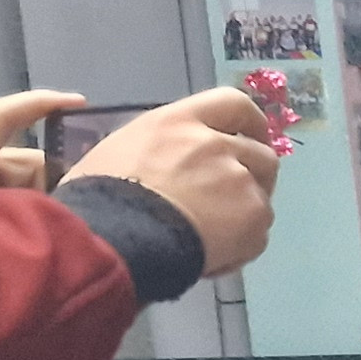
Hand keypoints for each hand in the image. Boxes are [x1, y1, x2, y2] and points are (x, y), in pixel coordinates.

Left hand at [0, 90, 82, 233]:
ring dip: (40, 212)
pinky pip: (12, 205)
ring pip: (26, 188)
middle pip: (27, 162)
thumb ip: (21, 212)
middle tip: (63, 225)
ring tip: (38, 245)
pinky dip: (27, 222)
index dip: (40, 103)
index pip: (0, 117)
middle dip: (53, 188)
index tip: (82, 104)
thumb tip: (67, 210)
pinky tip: (29, 247)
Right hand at [69, 89, 281, 274]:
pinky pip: (259, 232)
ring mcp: (239, 179)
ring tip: (216, 233)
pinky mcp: (254, 216)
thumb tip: (175, 162)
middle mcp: (216, 144)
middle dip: (254, 175)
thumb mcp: (121, 152)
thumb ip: (163, 148)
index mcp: (179, 122)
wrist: (111, 240)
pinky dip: (241, 246)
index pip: (233, 103)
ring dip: (246, 211)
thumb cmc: (98, 199)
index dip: (250, 122)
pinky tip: (212, 256)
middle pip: (260, 153)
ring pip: (261, 194)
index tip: (251, 137)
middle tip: (232, 198)